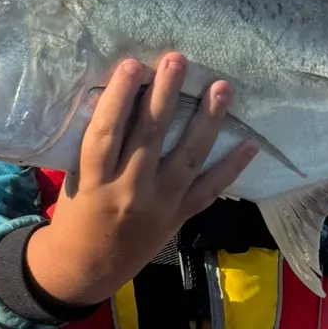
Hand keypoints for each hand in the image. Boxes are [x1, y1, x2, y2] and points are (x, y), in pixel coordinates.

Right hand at [24, 54, 258, 307]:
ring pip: (187, 158)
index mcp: (95, 179)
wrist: (87, 267)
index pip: (106, 132)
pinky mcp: (178, 217)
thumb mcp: (77, 178)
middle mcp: (128, 191)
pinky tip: (250, 144)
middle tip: (177, 60)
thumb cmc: (77, 213)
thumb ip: (99, 146)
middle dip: (165, 95)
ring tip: (221, 88)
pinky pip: (209, 190)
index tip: (132, 65)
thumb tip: (126, 97)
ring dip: (207, 120)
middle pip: (149, 136)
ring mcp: (159, 205)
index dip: (119, 97)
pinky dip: (231, 167)